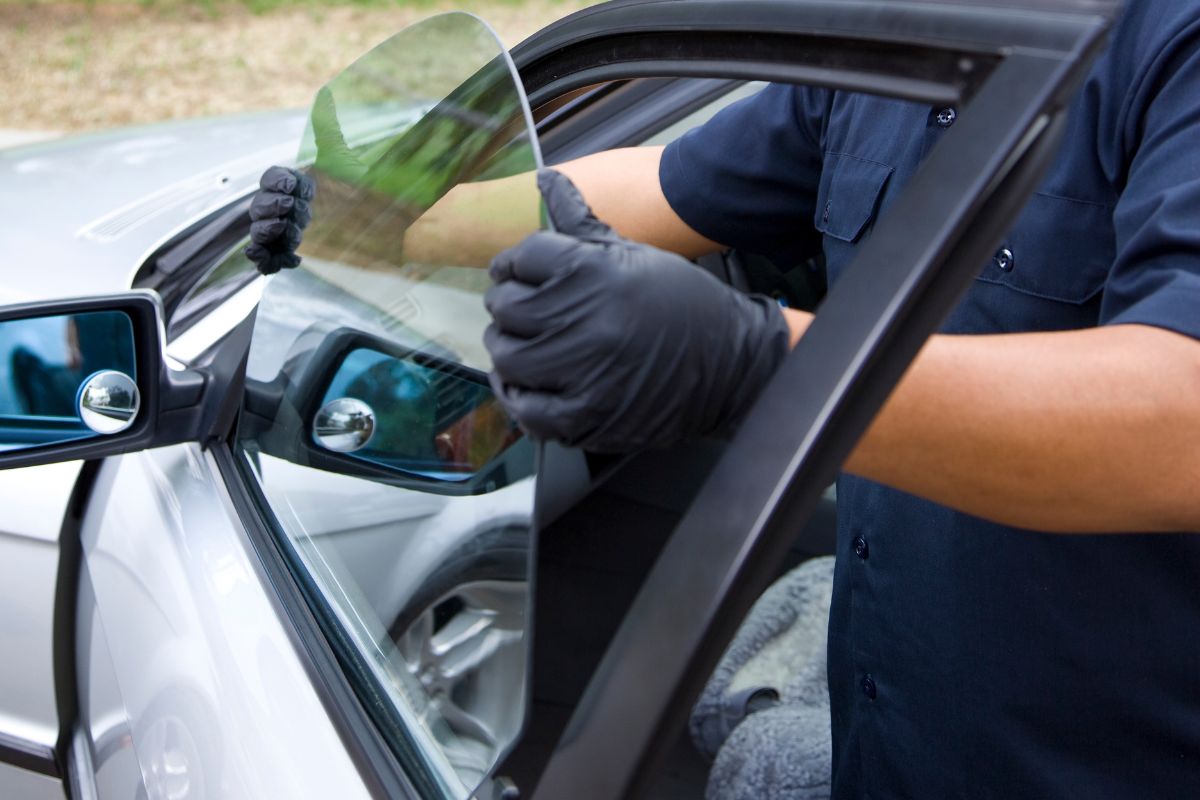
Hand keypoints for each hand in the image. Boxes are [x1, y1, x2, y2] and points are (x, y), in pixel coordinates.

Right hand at [244, 87, 362, 274]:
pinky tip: (281, 260)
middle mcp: (282, 205)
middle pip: (259, 206)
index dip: (278, 182)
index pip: (271, 178)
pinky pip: (264, 256)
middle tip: (294, 209)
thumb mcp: (341, 158)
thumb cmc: (352, 188)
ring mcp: (282, 229)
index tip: (296, 185)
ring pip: (259, 231)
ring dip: (269, 232)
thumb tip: (326, 92)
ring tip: (291, 232)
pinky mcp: (287, 251)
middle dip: (272, 208)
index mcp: (290, 182)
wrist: (369, 220)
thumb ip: (328, 129)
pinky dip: (266, 260)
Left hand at [484, 169, 790, 451]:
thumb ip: (581, 221)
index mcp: (592, 270)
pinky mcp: (587, 415)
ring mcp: (583, 370)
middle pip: (505, 308)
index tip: (518, 276)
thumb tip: (546, 179)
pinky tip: (533, 387)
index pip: (520, 258)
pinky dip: (520, 399)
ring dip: (511, 353)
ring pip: (507, 357)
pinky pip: (526, 410)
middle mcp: (583, 318)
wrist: (730, 363)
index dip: (513, 266)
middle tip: (524, 315)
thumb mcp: (633, 254)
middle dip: (509, 308)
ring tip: (530, 349)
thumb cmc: (679, 304)